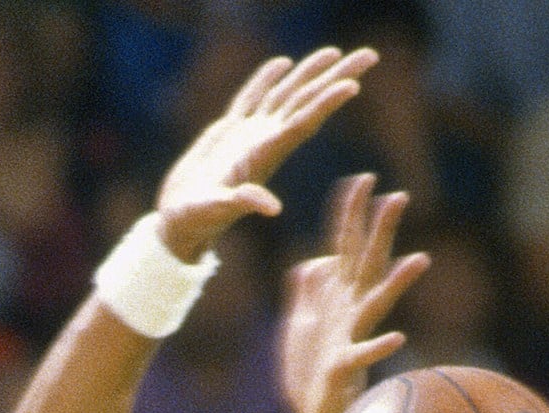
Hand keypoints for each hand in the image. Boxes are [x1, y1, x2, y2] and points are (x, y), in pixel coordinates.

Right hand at [155, 47, 376, 260]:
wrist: (179, 223)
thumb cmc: (196, 220)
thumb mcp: (216, 211)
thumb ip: (242, 203)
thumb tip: (272, 208)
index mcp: (264, 156)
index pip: (303, 123)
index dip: (326, 102)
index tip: (353, 85)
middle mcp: (263, 142)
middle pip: (306, 102)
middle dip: (336, 77)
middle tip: (370, 56)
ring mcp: (247, 136)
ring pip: (284, 96)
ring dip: (309, 73)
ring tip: (334, 52)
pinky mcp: (227, 134)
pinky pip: (251, 99)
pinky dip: (265, 80)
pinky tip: (281, 65)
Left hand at [279, 174, 429, 412]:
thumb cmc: (311, 371)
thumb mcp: (301, 323)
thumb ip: (307, 291)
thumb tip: (312, 261)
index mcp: (337, 297)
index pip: (345, 247)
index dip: (350, 215)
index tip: (361, 179)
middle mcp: (350, 312)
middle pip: (367, 264)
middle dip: (381, 232)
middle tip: (399, 197)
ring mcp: (351, 337)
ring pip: (376, 304)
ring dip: (397, 283)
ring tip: (420, 260)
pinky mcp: (345, 368)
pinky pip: (364, 356)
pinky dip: (379, 347)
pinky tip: (398, 337)